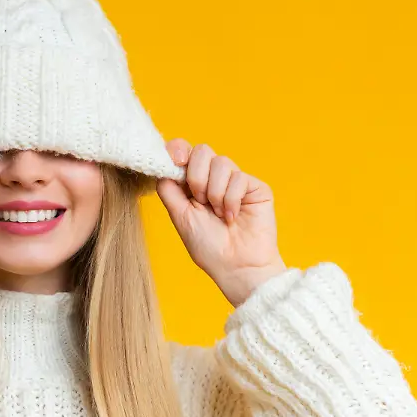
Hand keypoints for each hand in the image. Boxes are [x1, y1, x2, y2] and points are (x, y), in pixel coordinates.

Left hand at [156, 139, 287, 306]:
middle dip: (197, 177)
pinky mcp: (255, 187)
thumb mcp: (179, 216)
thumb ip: (169, 188)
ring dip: (215, 192)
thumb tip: (162, 163)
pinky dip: (231, 200)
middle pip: (202, 151)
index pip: (184, 152)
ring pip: (221, 162)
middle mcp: (214, 179)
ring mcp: (235, 182)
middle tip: (201, 202)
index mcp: (193, 184)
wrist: (236, 266)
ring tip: (219, 214)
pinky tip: (233, 217)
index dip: (178, 149)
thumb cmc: (208, 247)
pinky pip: (239, 178)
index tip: (176, 160)